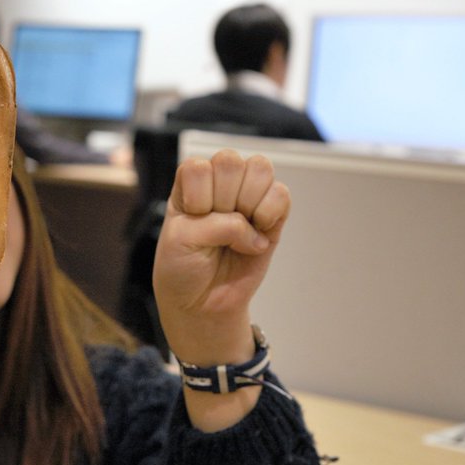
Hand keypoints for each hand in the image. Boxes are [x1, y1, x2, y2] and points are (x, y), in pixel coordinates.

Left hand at [152, 150, 288, 366]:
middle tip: (216, 226)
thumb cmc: (182, 267)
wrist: (202, 303)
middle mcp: (218, 184)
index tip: (193, 220)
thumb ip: (215, 224)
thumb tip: (252, 226)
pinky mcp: (272, 217)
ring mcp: (247, 197)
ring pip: (260, 169)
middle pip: (230, 161)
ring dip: (248, 202)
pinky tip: (256, 237)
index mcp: (189, 184)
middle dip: (222, 198)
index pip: (199, 166)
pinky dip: (270, 214)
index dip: (198, 195)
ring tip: (238, 231)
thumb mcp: (181, 241)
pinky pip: (282, 194)